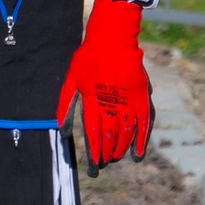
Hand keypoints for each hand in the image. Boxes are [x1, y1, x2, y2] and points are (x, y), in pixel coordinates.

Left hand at [55, 0, 151, 171]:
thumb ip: (65, 104)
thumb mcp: (71, 79)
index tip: (93, 165)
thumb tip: (60, 129)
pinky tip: (137, 154)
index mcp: (93, 101)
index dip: (94, 152)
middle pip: (110, 137)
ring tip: (116, 158)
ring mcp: (128, 102)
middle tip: (103, 165)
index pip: (93, 134)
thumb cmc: (88, 58)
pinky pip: (144, 125)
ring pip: (126, 134)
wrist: (113, 39)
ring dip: (121, 149)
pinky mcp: (141, 98)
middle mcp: (111, 105)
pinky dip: (141, 141)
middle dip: (106, 154)